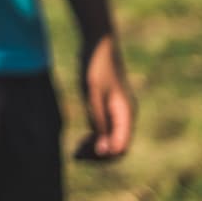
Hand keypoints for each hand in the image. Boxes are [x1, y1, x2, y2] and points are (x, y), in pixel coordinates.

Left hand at [75, 34, 136, 160]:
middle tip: (74, 156)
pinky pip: (108, 132)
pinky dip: (96, 139)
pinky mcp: (111, 108)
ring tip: (75, 152)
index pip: (120, 148)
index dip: (102, 156)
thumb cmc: (95, 66)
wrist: (99, 44)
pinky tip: (81, 140)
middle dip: (98, 156)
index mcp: (126, 114)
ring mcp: (120, 113)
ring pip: (113, 141)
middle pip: (118, 148)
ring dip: (96, 149)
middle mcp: (127, 116)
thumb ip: (99, 122)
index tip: (80, 154)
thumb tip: (105, 151)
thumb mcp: (93, 94)